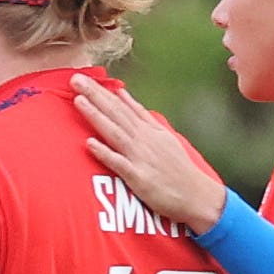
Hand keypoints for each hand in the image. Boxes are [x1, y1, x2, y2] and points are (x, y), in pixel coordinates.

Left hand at [72, 76, 226, 235]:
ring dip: (97, 116)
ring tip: (79, 100)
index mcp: (148, 130)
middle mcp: (144, 139)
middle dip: (96, 95)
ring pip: (115, 133)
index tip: (83, 77)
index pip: (121, 106)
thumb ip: (140, 115)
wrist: (198, 196)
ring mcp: (141, 157)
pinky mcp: (139, 177)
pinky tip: (89, 143)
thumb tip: (121, 93)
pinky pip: (119, 164)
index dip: (102, 91)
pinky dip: (105, 153)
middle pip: (116, 114)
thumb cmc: (176, 168)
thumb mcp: (162, 135)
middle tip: (75, 79)